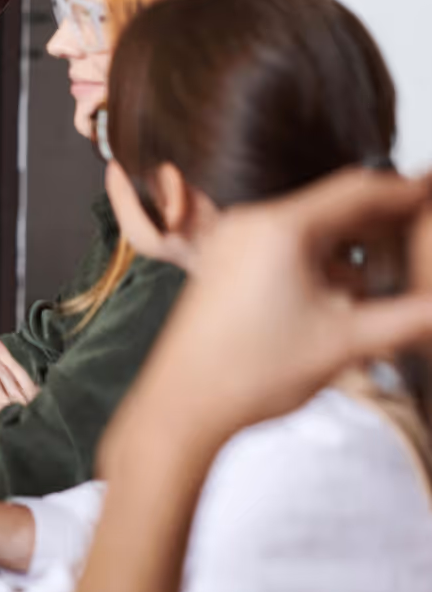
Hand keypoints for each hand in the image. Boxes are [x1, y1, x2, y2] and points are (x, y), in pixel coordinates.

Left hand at [103, 167, 431, 478]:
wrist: (185, 402)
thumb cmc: (252, 372)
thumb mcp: (344, 343)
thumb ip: (407, 320)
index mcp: (280, 228)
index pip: (357, 191)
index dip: (403, 190)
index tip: (430, 189)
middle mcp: (252, 223)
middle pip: (334, 208)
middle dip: (382, 222)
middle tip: (419, 229)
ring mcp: (234, 241)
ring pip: (310, 231)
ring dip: (351, 247)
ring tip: (390, 266)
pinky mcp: (226, 263)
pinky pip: (285, 247)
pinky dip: (321, 260)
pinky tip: (346, 290)